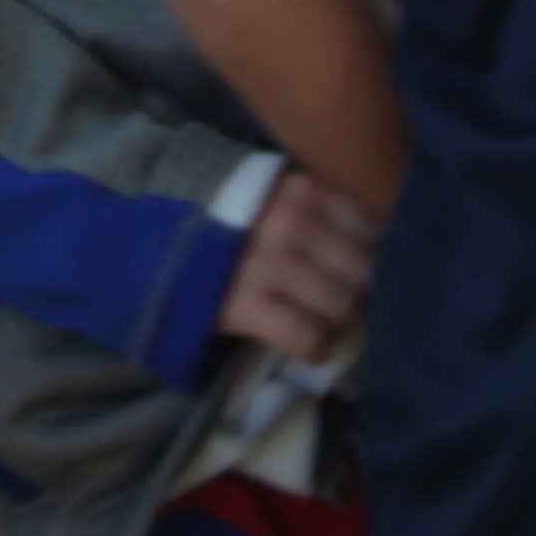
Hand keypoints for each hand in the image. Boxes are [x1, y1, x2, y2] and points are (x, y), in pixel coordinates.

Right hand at [212, 163, 382, 359]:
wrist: (155, 237)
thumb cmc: (229, 215)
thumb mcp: (276, 191)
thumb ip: (322, 204)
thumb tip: (381, 239)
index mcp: (303, 189)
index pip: (372, 227)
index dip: (377, 253)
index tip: (366, 265)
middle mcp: (289, 222)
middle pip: (363, 269)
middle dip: (363, 291)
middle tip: (350, 300)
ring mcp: (265, 263)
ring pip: (341, 304)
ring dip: (341, 320)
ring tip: (328, 321)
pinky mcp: (241, 304)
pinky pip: (304, 336)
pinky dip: (315, 345)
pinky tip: (311, 344)